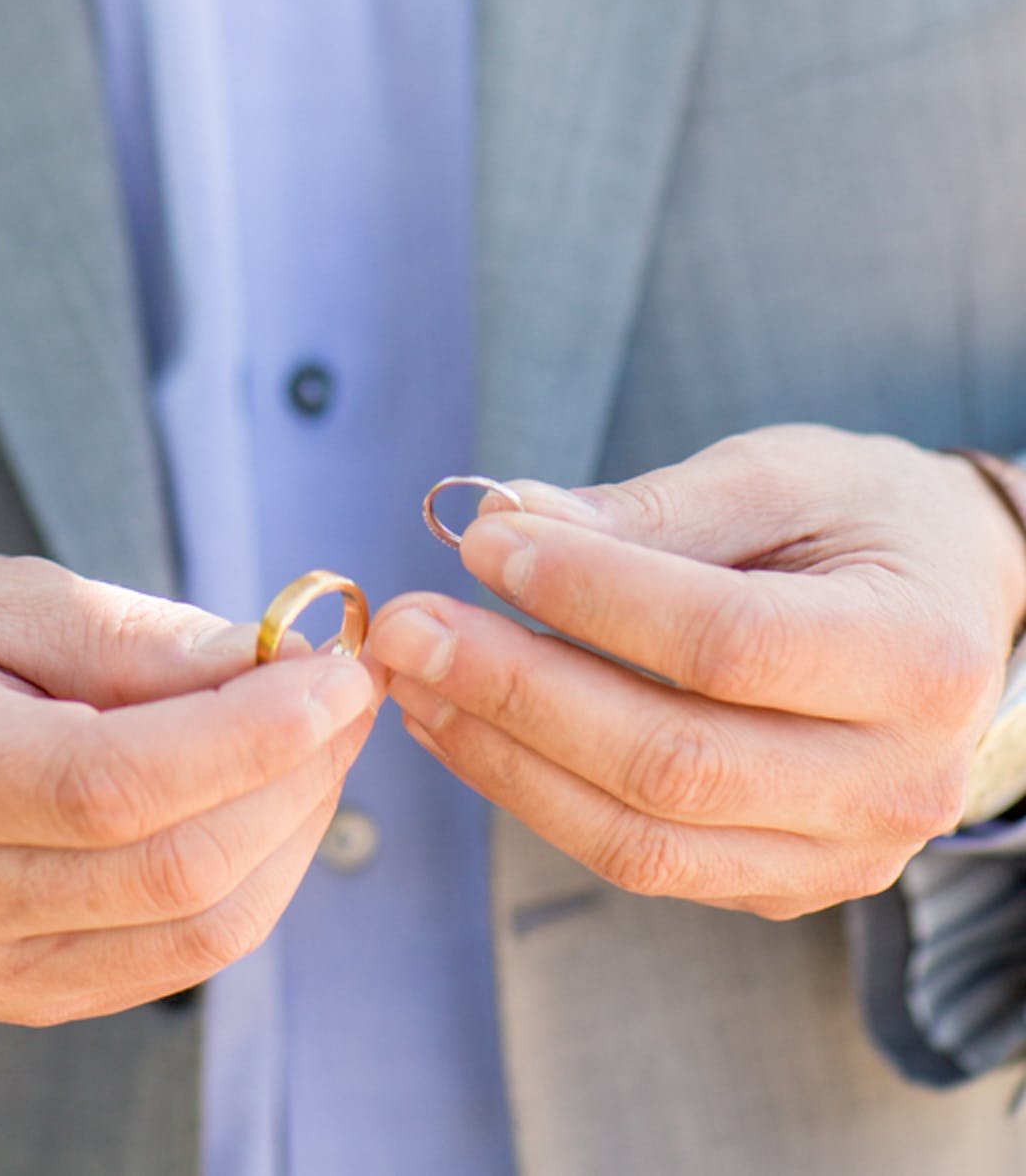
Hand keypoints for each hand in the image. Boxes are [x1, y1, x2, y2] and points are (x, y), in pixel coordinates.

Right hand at [0, 552, 379, 1022]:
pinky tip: (266, 802)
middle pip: (164, 869)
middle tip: (347, 692)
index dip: (248, 736)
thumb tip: (269, 663)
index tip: (334, 672)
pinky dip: (247, 882)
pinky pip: (168, 962)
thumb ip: (129, 636)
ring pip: (188, 931)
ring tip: (319, 739)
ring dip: (289, 832)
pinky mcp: (5, 998)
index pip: (109, 781)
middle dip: (291, 777)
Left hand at [371, 426, 1025, 918]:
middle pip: (674, 761)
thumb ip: (651, 508)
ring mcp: (843, 853)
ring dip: (504, 760)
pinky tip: (469, 726)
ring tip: (414, 680)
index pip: (727, 643)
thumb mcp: (782, 473)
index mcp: (915, 653)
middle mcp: (896, 779)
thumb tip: (506, 519)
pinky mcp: (785, 884)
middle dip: (515, 691)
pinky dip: (540, 797)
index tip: (484, 543)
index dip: (592, 596)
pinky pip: (644, 862)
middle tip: (405, 626)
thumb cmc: (866, 521)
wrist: (953, 610)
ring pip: (644, 839)